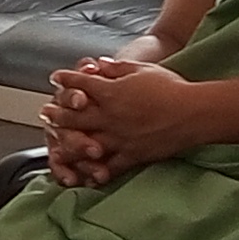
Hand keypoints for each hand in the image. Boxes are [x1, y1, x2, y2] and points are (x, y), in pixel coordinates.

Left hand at [41, 58, 211, 168]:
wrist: (193, 113)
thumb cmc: (171, 87)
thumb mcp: (142, 69)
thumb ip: (117, 68)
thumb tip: (99, 64)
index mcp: (111, 92)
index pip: (81, 83)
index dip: (66, 80)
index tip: (55, 78)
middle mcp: (109, 116)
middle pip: (75, 115)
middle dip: (57, 112)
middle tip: (45, 112)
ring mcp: (118, 137)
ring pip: (85, 143)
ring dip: (68, 143)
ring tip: (56, 144)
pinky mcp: (131, 155)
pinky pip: (109, 166)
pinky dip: (96, 171)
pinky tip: (86, 176)